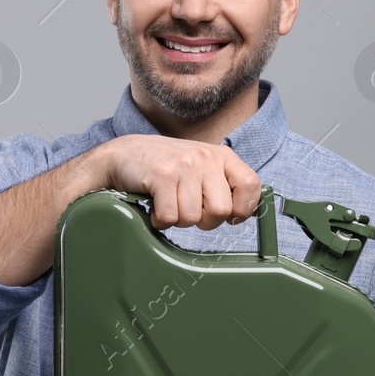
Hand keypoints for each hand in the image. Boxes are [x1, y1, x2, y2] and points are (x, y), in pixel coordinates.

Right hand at [98, 134, 262, 231]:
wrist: (123, 155)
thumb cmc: (164, 167)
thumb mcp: (200, 167)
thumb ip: (222, 184)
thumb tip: (242, 214)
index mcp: (221, 155)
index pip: (251, 185)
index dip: (242, 208)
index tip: (229, 215)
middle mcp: (206, 157)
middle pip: (221, 211)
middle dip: (204, 221)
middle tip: (188, 209)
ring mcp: (184, 165)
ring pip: (193, 218)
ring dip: (178, 219)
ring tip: (168, 202)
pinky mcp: (162, 176)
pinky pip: (171, 217)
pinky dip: (160, 220)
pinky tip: (155, 205)